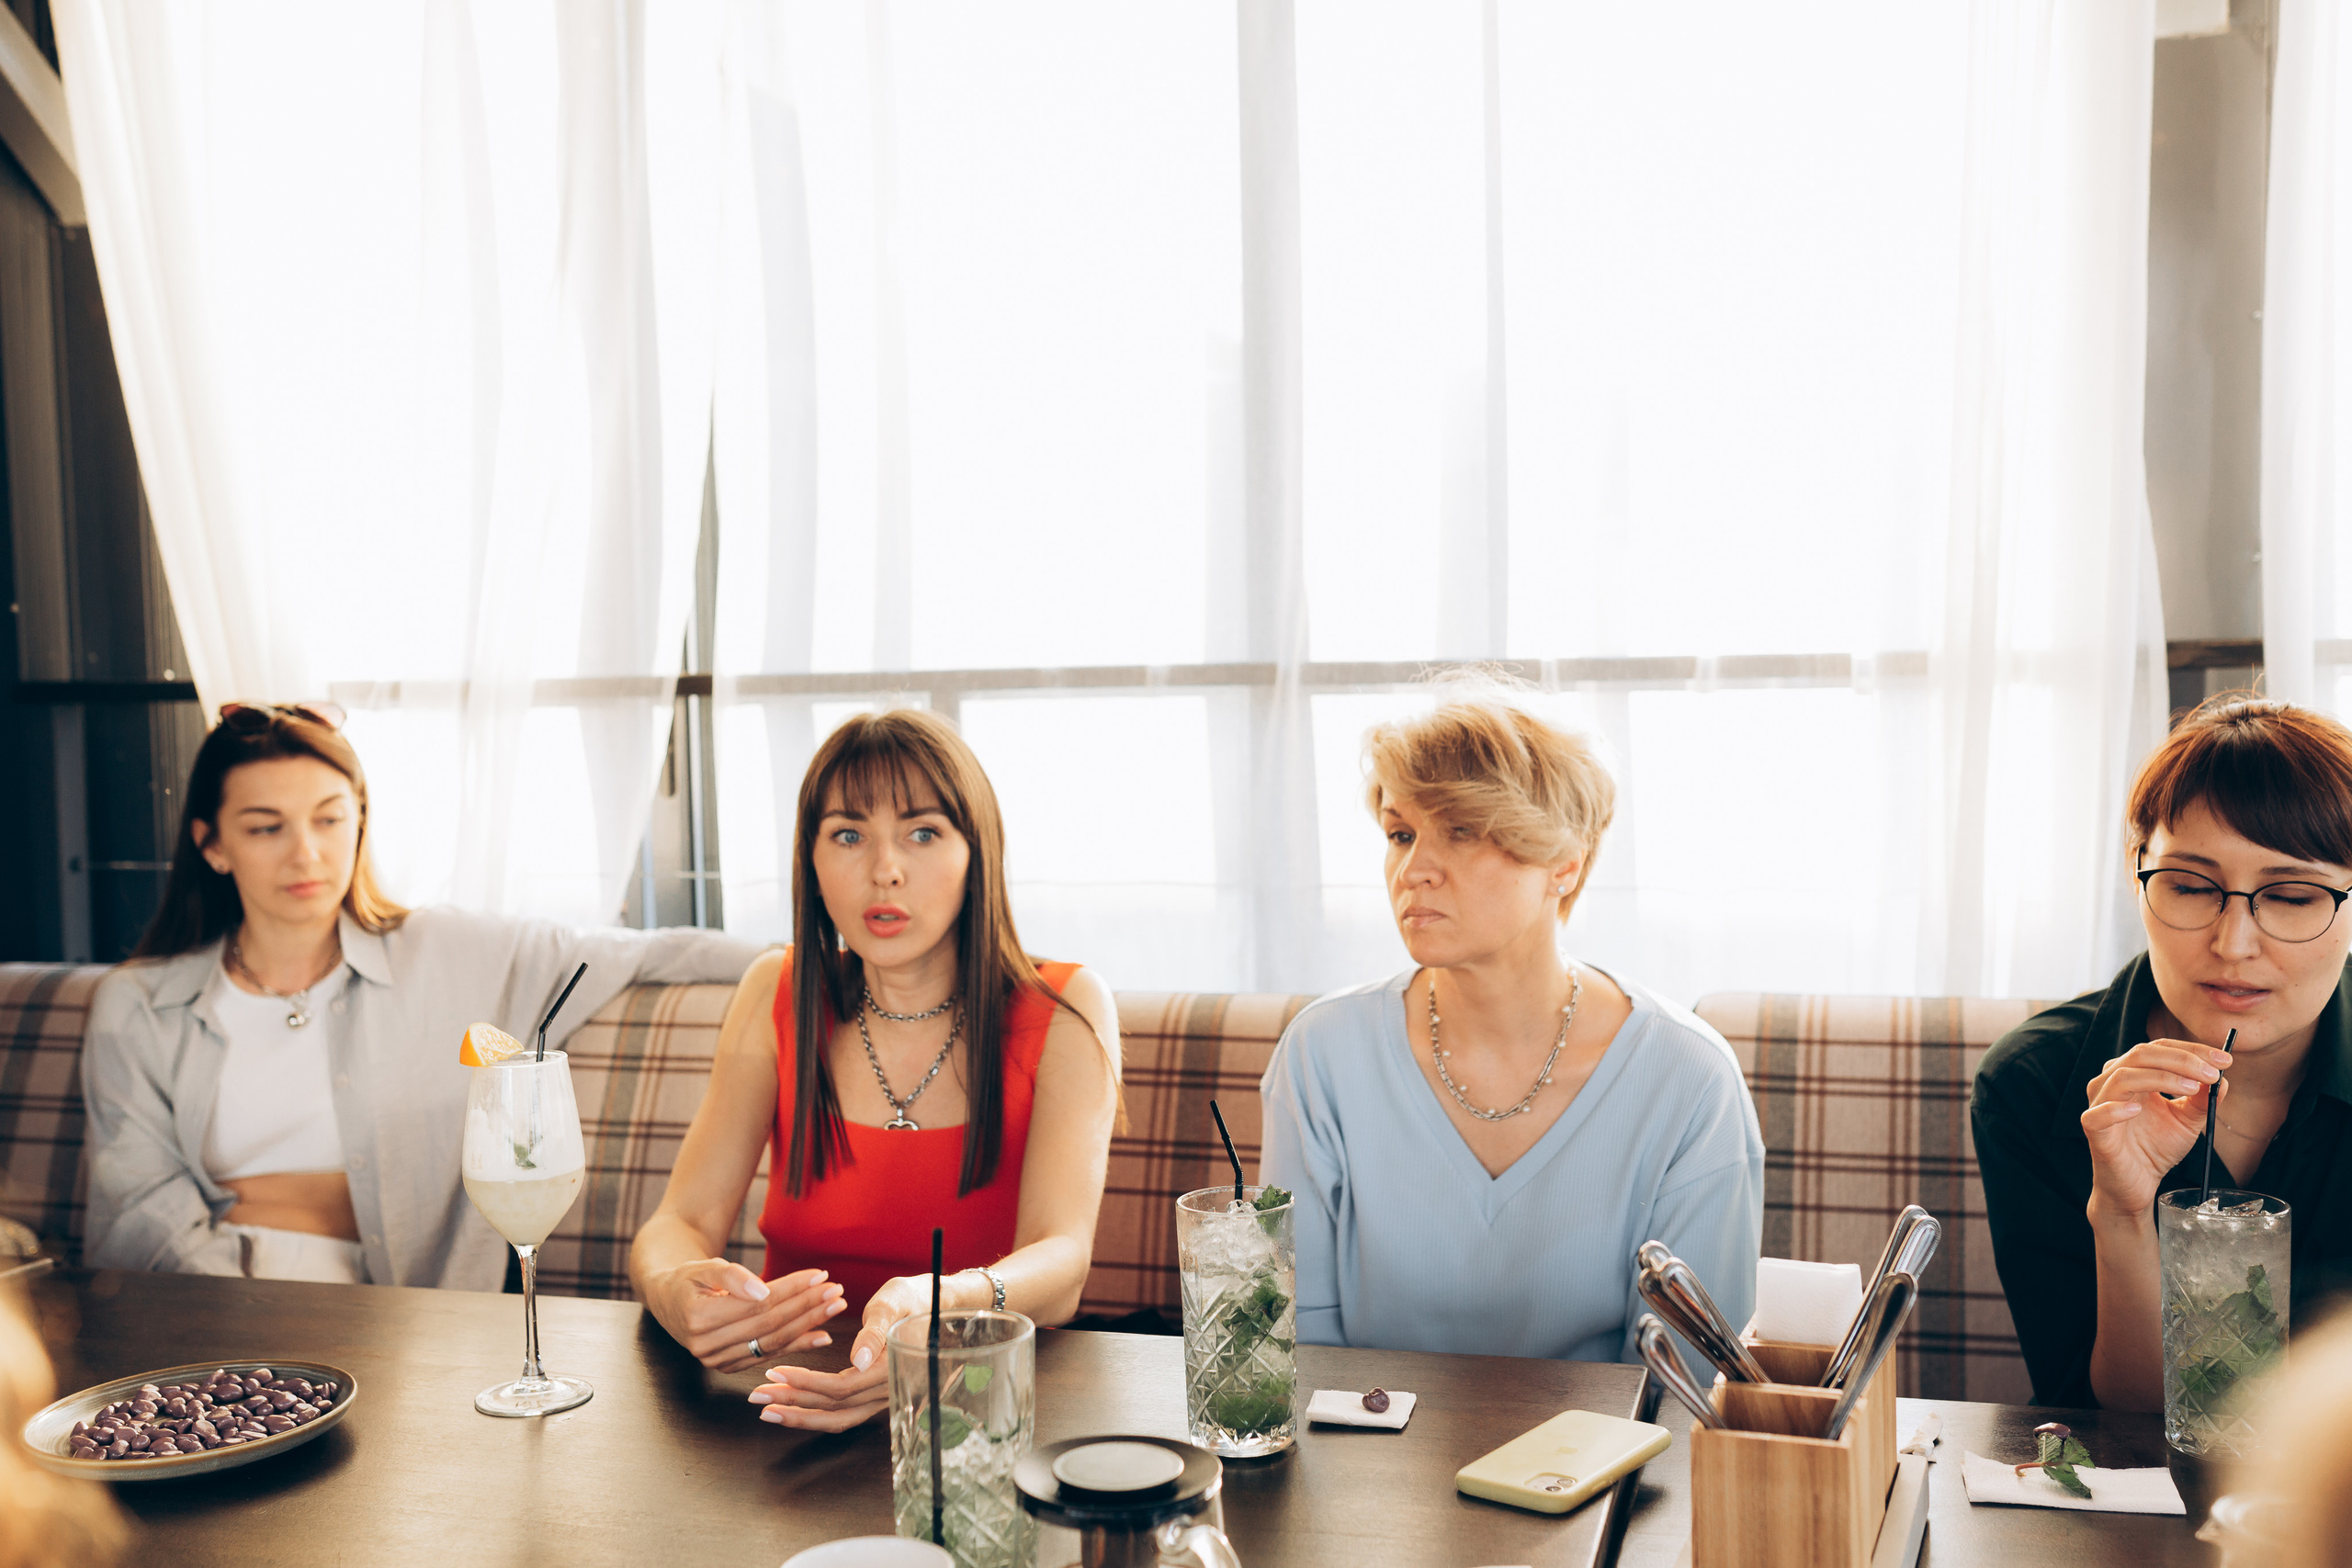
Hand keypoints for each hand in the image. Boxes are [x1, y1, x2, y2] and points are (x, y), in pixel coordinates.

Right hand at [644, 1258, 845, 1373]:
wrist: (668, 1298)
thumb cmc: (689, 1277)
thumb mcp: (704, 1266)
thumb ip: (732, 1276)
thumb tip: (763, 1291)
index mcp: (698, 1318)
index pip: (759, 1305)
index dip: (792, 1290)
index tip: (820, 1275)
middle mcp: (706, 1346)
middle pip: (769, 1325)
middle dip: (807, 1307)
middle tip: (836, 1291)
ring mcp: (717, 1360)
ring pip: (772, 1343)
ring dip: (808, 1325)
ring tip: (834, 1307)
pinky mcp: (728, 1366)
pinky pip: (768, 1355)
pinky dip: (796, 1346)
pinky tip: (821, 1335)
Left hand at [749, 1272, 931, 1431]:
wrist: (937, 1305)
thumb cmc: (913, 1299)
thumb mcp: (893, 1304)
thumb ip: (875, 1333)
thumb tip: (859, 1361)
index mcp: (889, 1370)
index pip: (841, 1387)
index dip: (806, 1383)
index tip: (776, 1371)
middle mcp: (886, 1392)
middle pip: (834, 1408)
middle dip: (793, 1404)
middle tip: (757, 1397)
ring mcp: (881, 1398)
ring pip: (838, 1418)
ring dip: (800, 1416)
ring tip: (767, 1409)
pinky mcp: (874, 1396)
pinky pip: (842, 1413)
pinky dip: (815, 1413)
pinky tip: (792, 1406)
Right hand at [2081, 1037, 2229, 1220]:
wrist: (2137, 1183)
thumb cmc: (2156, 1147)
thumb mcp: (2187, 1120)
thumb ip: (2200, 1098)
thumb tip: (2222, 1076)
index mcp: (2133, 1073)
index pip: (2159, 1048)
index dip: (2192, 1050)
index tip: (2225, 1059)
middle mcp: (2112, 1082)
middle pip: (2141, 1055)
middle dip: (2181, 1060)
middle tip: (2213, 1073)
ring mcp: (2100, 1103)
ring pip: (2123, 1077)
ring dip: (2161, 1078)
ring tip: (2191, 1088)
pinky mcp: (2093, 1129)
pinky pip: (2098, 1114)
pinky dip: (2116, 1109)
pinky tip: (2137, 1110)